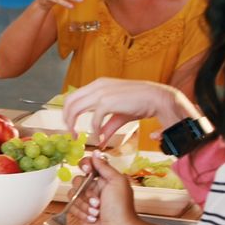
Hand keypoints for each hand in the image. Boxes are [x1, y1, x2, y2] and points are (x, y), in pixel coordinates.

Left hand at [62, 78, 197, 142]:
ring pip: (75, 108)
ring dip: (73, 124)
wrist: (158, 97)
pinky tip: (98, 138)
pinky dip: (93, 130)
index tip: (69, 125)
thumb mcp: (119, 114)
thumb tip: (99, 140)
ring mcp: (101, 93)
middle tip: (70, 133)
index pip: (73, 96)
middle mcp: (96, 86)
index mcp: (98, 85)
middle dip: (66, 119)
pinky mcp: (108, 102)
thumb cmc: (141, 103)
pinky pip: (93, 119)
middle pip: (69, 101)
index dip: (68, 111)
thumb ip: (107, 126)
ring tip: (78, 137)